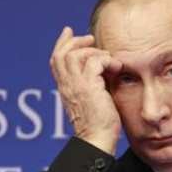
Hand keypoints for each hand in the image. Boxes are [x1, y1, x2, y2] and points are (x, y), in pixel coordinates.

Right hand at [49, 26, 123, 154]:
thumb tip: (102, 69)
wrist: (98, 140)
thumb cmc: (99, 124)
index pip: (56, 60)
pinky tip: (116, 67)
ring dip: (93, 51)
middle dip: (75, 41)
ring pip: (74, 55)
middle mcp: (67, 86)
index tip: (69, 31)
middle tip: (90, 38)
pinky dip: (106, 60)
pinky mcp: (89, 88)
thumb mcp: (92, 98)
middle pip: (60, 54)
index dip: (61, 43)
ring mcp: (76, 87)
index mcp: (65, 88)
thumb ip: (92, 83)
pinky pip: (93, 63)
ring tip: (108, 59)